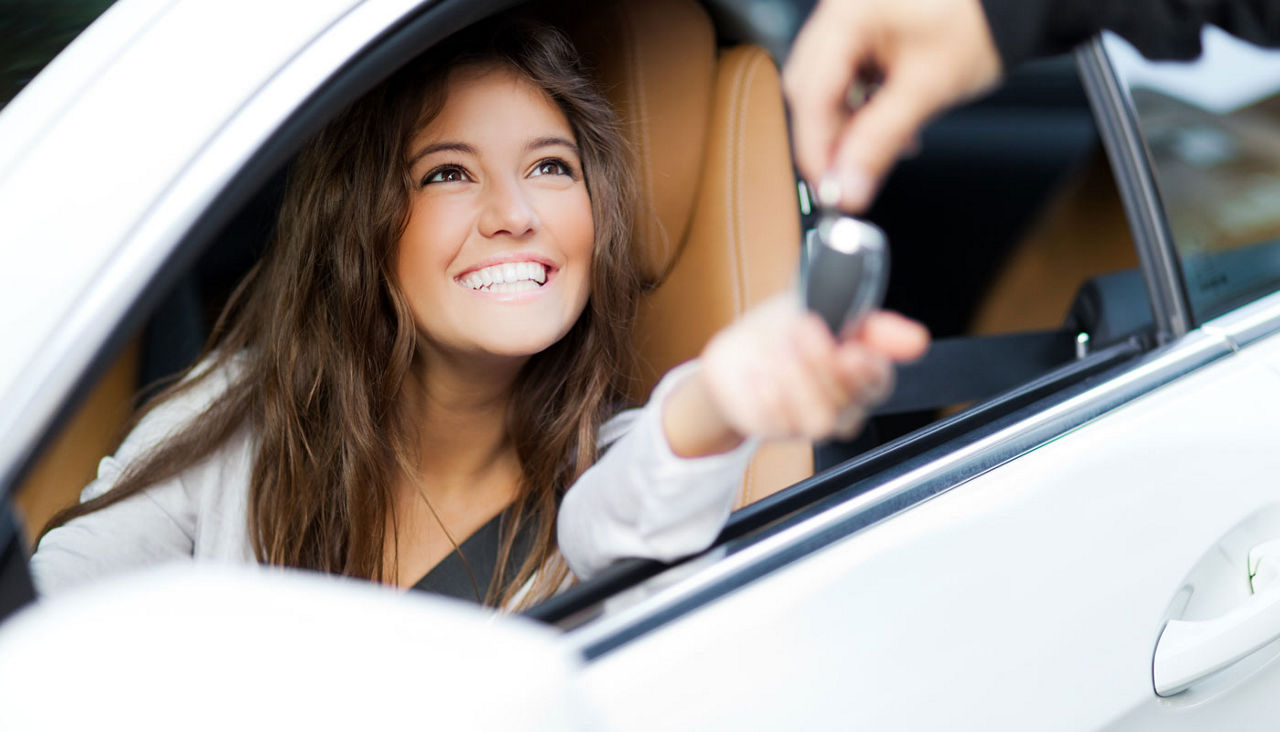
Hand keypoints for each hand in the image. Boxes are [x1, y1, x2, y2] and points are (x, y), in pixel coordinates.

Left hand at [663, 295, 928, 456]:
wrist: (739, 351)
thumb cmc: (788, 329)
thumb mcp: (826, 307)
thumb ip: (871, 324)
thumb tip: (916, 340)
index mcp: (862, 374)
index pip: (879, 383)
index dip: (867, 371)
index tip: (850, 350)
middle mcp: (842, 405)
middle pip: (847, 402)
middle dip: (821, 362)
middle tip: (801, 328)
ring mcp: (807, 422)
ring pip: (818, 420)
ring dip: (795, 380)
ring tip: (777, 349)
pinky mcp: (774, 429)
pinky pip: (776, 421)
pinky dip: (764, 390)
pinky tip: (756, 370)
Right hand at [783, 0, 1002, 210]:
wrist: (1013, 4)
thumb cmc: (979, 23)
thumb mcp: (926, 89)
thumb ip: (879, 142)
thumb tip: (848, 187)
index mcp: (847, 13)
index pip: (811, 95)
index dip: (816, 150)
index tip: (830, 190)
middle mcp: (839, 10)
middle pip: (811, 92)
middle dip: (829, 140)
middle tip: (849, 180)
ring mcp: (849, 18)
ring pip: (826, 89)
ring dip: (847, 126)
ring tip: (879, 151)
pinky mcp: (863, 30)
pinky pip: (846, 77)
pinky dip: (861, 107)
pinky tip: (885, 126)